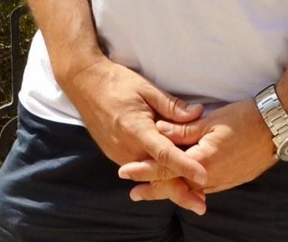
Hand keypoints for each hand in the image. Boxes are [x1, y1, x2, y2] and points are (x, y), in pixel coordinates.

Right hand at [59, 56, 209, 212]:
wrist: (85, 85)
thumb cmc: (117, 83)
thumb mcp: (147, 88)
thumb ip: (171, 106)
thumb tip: (198, 113)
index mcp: (136, 128)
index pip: (164, 153)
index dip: (184, 165)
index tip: (203, 176)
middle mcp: (126, 147)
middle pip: (156, 175)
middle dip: (179, 191)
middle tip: (201, 206)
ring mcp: (118, 154)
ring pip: (147, 176)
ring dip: (169, 186)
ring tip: (192, 198)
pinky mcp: (115, 155)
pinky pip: (139, 171)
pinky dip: (155, 178)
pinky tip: (170, 182)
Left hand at [117, 99, 278, 202]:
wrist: (276, 127)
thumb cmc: (243, 118)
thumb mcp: (209, 121)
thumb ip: (182, 131)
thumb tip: (158, 132)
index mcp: (202, 162)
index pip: (165, 168)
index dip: (144, 170)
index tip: (125, 172)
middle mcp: (211, 178)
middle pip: (176, 186)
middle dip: (153, 189)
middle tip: (134, 194)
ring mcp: (223, 181)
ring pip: (190, 189)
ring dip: (171, 189)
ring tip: (152, 191)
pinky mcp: (232, 180)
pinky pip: (205, 187)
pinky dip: (189, 188)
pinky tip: (183, 187)